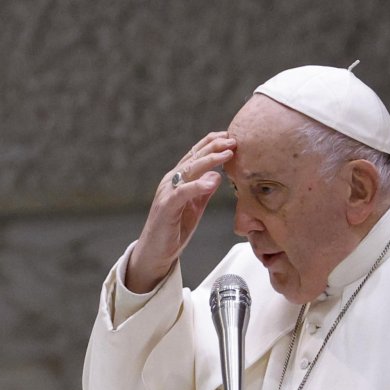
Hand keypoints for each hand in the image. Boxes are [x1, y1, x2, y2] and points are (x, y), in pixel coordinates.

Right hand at [126, 131, 235, 293]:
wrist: (155, 253)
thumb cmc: (174, 230)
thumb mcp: (194, 208)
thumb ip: (204, 191)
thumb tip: (218, 175)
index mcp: (179, 179)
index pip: (196, 155)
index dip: (212, 143)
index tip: (231, 136)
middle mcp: (171, 181)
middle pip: (194, 157)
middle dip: (214, 146)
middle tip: (234, 139)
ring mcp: (167, 192)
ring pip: (189, 169)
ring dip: (209, 159)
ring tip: (228, 154)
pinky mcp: (166, 207)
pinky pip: (182, 192)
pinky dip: (198, 185)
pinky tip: (213, 180)